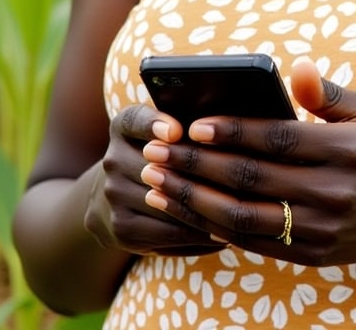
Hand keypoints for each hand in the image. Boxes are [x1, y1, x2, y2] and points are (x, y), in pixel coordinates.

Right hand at [84, 103, 227, 255]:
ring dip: (206, 209)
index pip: (137, 119)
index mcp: (124, 127)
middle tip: (241, 179)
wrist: (112, 197)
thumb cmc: (158, 156)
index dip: (156, 125)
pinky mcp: (122, 229)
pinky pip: (168, 234)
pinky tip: (226, 233)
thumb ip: (186, 120)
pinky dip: (199, 235)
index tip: (177, 132)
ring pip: (169, 204)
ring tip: (242, 210)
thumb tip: (223, 125)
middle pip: (160, 168)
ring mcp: (114, 197)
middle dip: (201, 174)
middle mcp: (113, 160)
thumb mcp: (162, 130)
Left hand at [138, 59, 355, 265]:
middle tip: (156, 153)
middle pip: (250, 178)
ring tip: (158, 184)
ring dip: (193, 201)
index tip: (192, 125)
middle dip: (196, 165)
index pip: (275, 139)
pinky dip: (219, 229)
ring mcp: (322, 228)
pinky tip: (191, 212)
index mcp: (344, 148)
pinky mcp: (315, 254)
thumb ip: (326, 92)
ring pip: (243, 217)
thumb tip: (295, 68)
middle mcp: (331, 191)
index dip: (231, 131)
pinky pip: (256, 244)